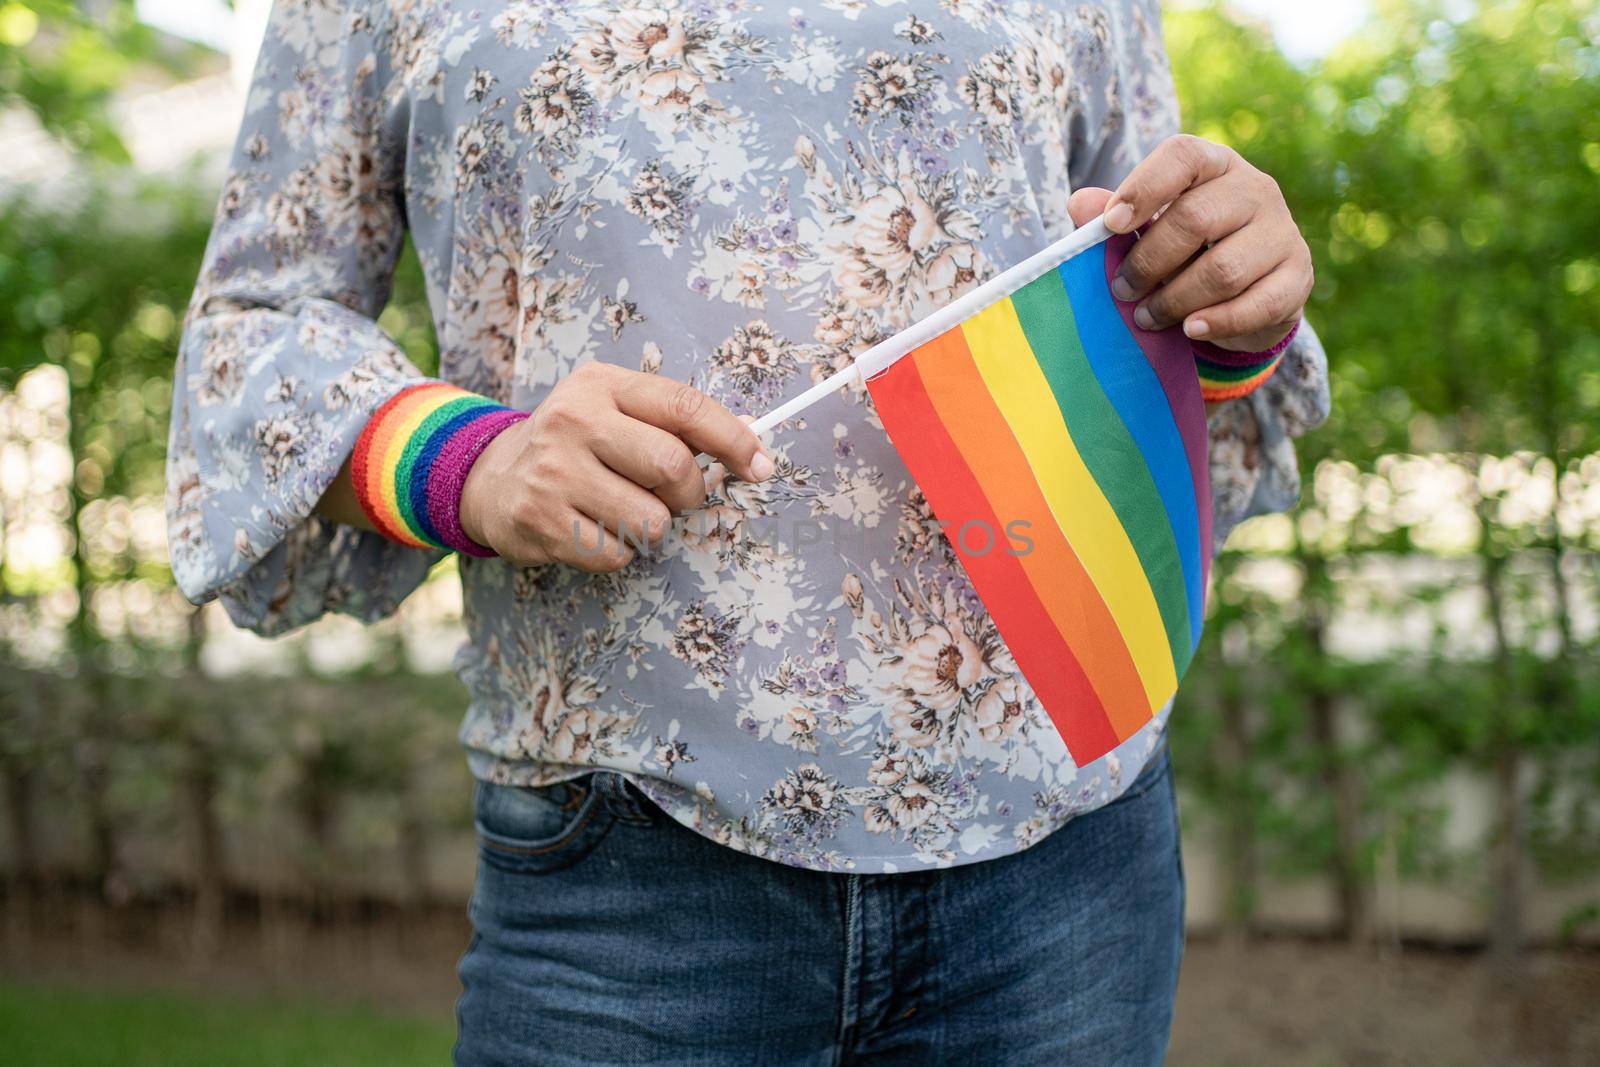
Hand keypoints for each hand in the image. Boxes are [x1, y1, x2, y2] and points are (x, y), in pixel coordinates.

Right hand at [459, 363, 771, 571]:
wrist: (492, 477)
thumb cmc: (574, 444)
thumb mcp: (614, 408)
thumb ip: (674, 419)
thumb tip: (750, 436)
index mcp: (602, 385)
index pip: (685, 406)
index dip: (734, 440)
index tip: (760, 466)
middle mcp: (574, 420)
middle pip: (673, 466)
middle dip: (689, 492)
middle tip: (672, 496)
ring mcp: (553, 472)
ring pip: (650, 520)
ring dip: (651, 526)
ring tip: (624, 510)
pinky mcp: (540, 520)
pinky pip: (615, 553)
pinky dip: (617, 550)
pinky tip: (593, 528)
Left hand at [1067, 134, 1312, 352]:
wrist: (1249, 292)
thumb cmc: (1186, 250)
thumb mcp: (1148, 228)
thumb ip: (1114, 216)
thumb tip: (1080, 204)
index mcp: (1215, 164)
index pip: (1183, 157)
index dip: (1144, 188)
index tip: (1111, 226)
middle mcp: (1256, 189)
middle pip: (1196, 219)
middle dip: (1149, 261)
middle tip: (1121, 290)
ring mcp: (1282, 232)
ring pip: (1223, 269)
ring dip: (1175, 300)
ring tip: (1146, 317)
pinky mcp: (1297, 277)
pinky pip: (1256, 305)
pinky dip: (1217, 322)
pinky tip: (1190, 330)